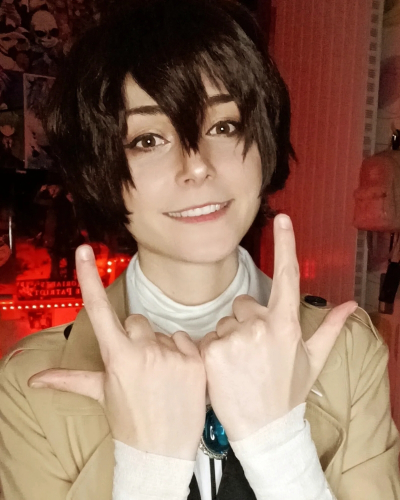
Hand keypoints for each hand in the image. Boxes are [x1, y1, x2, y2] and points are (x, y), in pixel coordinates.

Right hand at [28, 245, 205, 460]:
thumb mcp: (101, 394)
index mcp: (116, 356)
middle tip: (140, 367)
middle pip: (137, 322)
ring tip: (161, 375)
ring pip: (163, 331)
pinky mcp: (196, 360)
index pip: (98, 310)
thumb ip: (69, 379)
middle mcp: (143, 350)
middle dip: (136, 338)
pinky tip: (179, 374)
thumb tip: (33, 379)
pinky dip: (182, 351)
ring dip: (160, 346)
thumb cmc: (128, 419)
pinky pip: (186, 338)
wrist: (162, 450)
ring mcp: (171, 354)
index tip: (84, 250)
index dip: (88, 277)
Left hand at [199, 214, 356, 441]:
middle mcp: (260, 325)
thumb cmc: (288, 392)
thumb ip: (330, 328)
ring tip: (239, 366)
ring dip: (229, 338)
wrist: (264, 429)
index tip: (282, 219)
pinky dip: (212, 351)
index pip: (287, 276)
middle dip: (246, 322)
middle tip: (253, 352)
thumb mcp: (312, 361)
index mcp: (286, 324)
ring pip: (224, 323)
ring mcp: (235, 337)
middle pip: (242, 304)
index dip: (286, 244)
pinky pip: (208, 337)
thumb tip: (352, 306)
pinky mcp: (211, 350)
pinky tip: (224, 371)